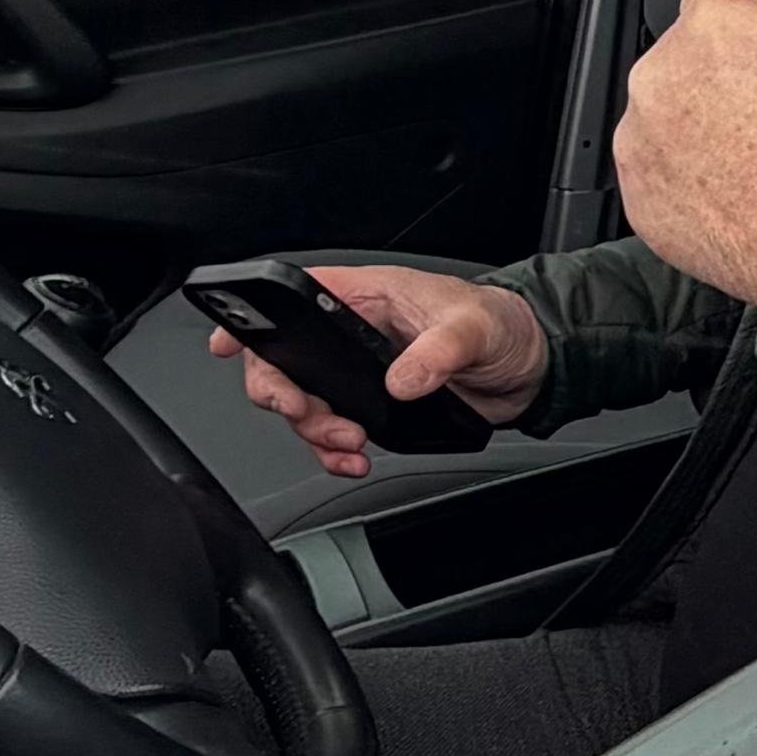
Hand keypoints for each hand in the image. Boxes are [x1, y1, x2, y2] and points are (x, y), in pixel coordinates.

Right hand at [208, 261, 543, 477]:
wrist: (528, 365)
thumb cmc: (501, 323)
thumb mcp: (474, 327)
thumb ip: (437, 352)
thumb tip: (401, 380)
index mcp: (366, 296)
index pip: (293, 297)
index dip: (252, 318)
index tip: (228, 343)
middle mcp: (351, 333)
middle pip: (283, 362)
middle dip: (285, 396)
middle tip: (312, 417)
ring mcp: (357, 372)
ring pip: (304, 404)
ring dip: (314, 432)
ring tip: (350, 445)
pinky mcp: (372, 406)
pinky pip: (332, 432)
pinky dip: (334, 453)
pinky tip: (355, 459)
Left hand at [609, 0, 756, 329]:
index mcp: (724, 17)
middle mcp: (668, 74)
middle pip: (701, 47)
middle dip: (746, 70)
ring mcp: (649, 142)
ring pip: (678, 101)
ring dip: (717, 117)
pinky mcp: (643, 200)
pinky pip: (661, 162)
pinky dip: (696, 171)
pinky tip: (752, 185)